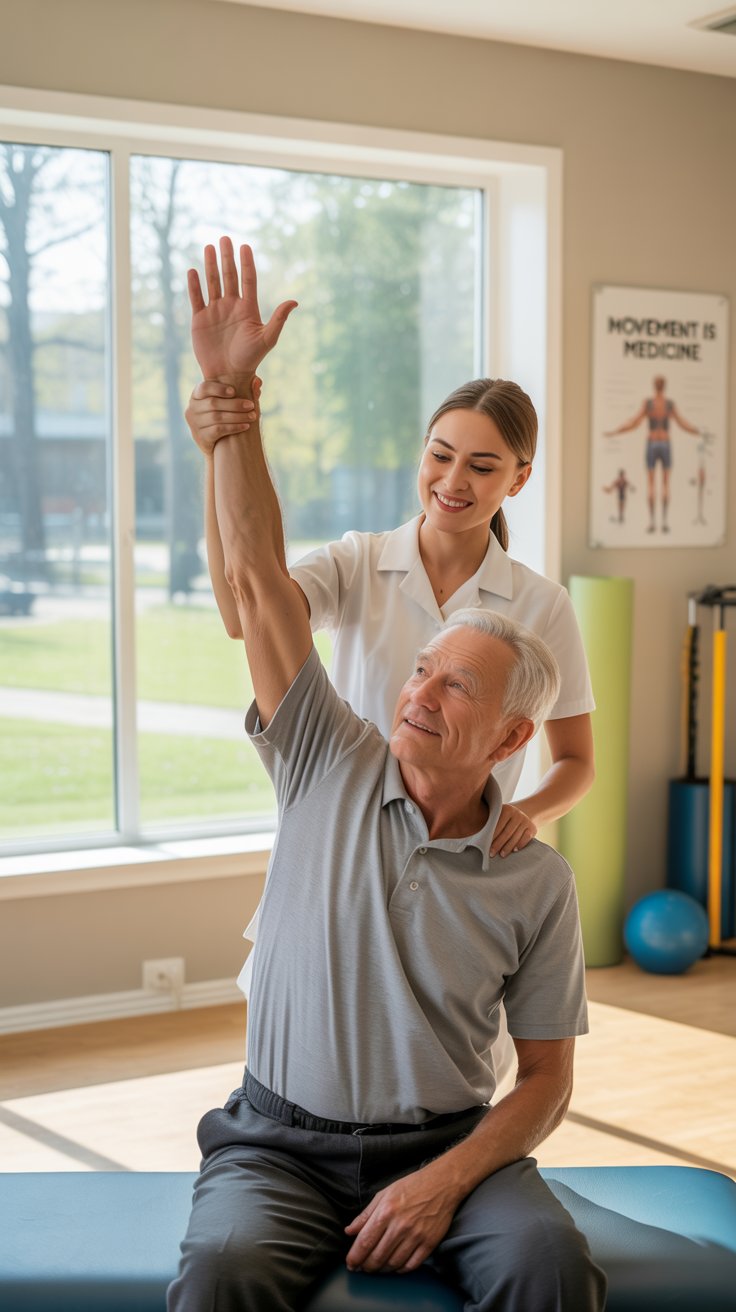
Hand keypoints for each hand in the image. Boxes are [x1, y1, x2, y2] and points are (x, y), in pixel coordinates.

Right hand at [185, 377, 262, 456]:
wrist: (219, 446)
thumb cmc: (226, 417)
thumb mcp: (230, 403)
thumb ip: (243, 391)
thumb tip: (258, 381)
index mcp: (197, 396)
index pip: (204, 388)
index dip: (219, 389)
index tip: (234, 391)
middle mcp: (192, 409)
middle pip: (213, 403)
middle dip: (234, 404)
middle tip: (251, 405)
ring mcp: (195, 424)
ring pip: (216, 417)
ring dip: (237, 416)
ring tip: (252, 416)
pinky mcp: (200, 437)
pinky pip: (218, 430)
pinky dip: (233, 427)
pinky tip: (245, 426)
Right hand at [187, 237, 296, 380]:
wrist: (228, 375)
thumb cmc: (250, 359)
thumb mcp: (268, 339)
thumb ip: (279, 319)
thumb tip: (294, 301)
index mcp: (247, 308)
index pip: (248, 279)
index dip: (246, 263)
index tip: (245, 246)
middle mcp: (231, 306)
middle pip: (228, 276)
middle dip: (227, 257)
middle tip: (225, 238)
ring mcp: (215, 311)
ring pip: (212, 282)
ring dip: (210, 265)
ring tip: (209, 247)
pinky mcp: (199, 319)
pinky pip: (196, 298)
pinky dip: (194, 285)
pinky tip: (193, 271)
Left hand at [344, 1164, 456, 1274]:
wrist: (442, 1184)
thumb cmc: (411, 1187)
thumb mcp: (384, 1194)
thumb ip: (366, 1214)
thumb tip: (349, 1231)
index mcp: (386, 1211)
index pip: (365, 1241)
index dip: (355, 1257)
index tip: (350, 1264)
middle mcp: (400, 1225)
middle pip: (377, 1257)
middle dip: (366, 1266)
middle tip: (363, 1268)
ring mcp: (416, 1236)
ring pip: (393, 1264)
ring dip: (382, 1269)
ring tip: (378, 1267)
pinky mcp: (429, 1243)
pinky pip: (411, 1265)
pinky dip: (400, 1270)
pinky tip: (395, 1266)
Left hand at [490, 803, 536, 856]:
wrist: (524, 813)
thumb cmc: (505, 818)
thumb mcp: (499, 814)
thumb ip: (490, 821)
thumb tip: (476, 833)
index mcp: (507, 809)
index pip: (498, 825)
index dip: (491, 836)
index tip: (485, 845)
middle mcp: (517, 814)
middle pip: (506, 832)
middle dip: (498, 844)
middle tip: (491, 853)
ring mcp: (526, 821)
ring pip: (515, 837)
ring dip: (508, 847)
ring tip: (501, 855)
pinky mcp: (532, 828)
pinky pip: (526, 838)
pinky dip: (520, 844)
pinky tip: (514, 850)